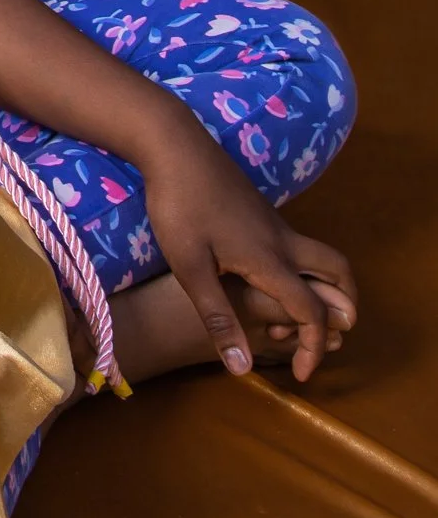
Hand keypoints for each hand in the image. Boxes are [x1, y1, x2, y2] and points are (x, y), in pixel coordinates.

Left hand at [141, 127, 356, 382]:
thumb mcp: (190, 267)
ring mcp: (273, 222)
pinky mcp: (259, 211)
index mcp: (271, 260)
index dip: (314, 348)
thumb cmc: (179, 205)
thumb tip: (242, 369)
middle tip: (324, 334)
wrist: (172, 142)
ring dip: (322, 288)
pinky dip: (301, 272)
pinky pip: (298, 247)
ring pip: (319, 257)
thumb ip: (218, 318)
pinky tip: (263, 285)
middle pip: (339, 273)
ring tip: (291, 316)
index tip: (301, 375)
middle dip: (344, 307)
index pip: (313, 312)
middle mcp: (283, 241)